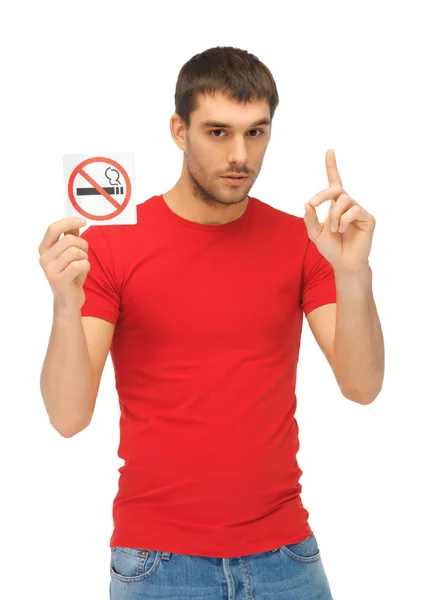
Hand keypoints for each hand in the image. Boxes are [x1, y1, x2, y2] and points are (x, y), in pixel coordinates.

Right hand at [38, 216, 89, 310]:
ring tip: (82, 264)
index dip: (69, 222)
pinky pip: (80, 264)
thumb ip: (70, 237)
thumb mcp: (70, 254)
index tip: (83, 221)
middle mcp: (44, 258)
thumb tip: (77, 221)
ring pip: (75, 252)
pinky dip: (86, 266)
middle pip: (69, 240)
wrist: (68, 300)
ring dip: (84, 257)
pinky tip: (82, 272)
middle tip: (84, 254)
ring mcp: (50, 270)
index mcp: (44, 249)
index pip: (53, 228)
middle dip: (83, 245)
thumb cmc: (71, 274)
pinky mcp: (59, 280)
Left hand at [303, 149, 375, 272]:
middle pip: (336, 189)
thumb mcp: (315, 233)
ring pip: (343, 200)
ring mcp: (358, 210)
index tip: (329, 151)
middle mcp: (348, 204)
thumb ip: (309, 218)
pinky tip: (342, 230)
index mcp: (335, 205)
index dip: (332, 166)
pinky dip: (343, 221)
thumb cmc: (331, 248)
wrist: (343, 263)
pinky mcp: (368, 218)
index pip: (334, 182)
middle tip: (313, 204)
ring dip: (333, 215)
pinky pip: (353, 210)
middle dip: (322, 194)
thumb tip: (307, 202)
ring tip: (333, 229)